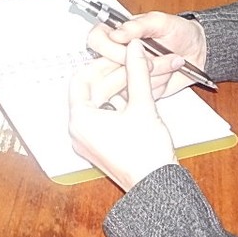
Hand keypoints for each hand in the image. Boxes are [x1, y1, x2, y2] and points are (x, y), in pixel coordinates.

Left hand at [69, 41, 178, 190]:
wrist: (158, 186)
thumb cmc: (147, 155)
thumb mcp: (142, 105)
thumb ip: (137, 72)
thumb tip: (134, 50)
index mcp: (80, 120)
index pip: (81, 79)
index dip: (101, 65)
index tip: (117, 56)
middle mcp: (79, 131)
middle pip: (92, 92)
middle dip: (114, 77)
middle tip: (132, 64)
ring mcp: (89, 141)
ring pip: (100, 105)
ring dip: (119, 90)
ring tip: (138, 79)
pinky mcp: (101, 147)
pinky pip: (105, 119)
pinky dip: (119, 107)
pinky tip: (137, 99)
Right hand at [85, 10, 207, 99]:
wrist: (198, 51)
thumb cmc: (179, 32)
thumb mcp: (161, 22)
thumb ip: (138, 26)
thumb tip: (117, 33)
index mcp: (117, 33)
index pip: (97, 41)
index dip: (110, 49)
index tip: (132, 48)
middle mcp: (117, 55)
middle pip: (108, 67)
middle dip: (142, 64)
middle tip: (162, 55)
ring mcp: (126, 75)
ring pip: (128, 83)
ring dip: (155, 73)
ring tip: (171, 61)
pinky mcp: (138, 91)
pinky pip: (141, 94)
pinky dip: (159, 84)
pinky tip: (168, 74)